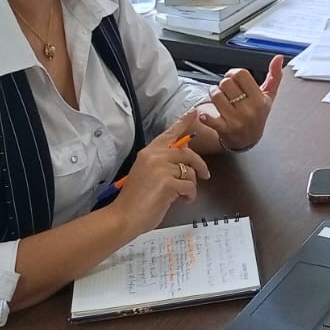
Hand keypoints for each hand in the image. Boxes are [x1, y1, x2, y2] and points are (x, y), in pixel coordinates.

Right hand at [114, 115, 211, 233]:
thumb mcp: (147, 174)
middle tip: (205, 175)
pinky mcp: (168, 183)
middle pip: (187, 153)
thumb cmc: (134, 199)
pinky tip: (183, 200)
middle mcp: (155, 156)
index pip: (170, 134)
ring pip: (190, 171)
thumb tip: (182, 162)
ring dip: (192, 185)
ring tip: (184, 195)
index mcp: (148, 152)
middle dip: (199, 165)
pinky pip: (189, 186)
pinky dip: (190, 195)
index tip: (195, 113)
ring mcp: (161, 168)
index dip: (184, 123)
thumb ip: (163, 164)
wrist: (124, 216)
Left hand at [198, 55, 282, 150]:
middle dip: (223, 85)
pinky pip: (209, 119)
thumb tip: (278, 58)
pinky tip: (205, 115)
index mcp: (260, 99)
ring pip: (215, 95)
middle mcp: (249, 110)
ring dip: (214, 95)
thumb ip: (274, 76)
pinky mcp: (224, 129)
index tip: (233, 78)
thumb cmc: (258, 115)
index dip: (233, 73)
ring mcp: (236, 120)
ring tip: (219, 100)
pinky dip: (205, 116)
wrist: (249, 139)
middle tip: (227, 91)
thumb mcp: (269, 96)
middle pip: (226, 83)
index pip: (240, 74)